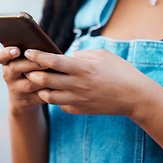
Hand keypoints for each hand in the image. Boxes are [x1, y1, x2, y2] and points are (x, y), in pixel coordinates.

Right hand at [0, 47, 48, 114]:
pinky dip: (50, 90)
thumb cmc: (29, 70)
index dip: (6, 53)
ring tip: (54, 72)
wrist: (24, 97)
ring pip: (30, 83)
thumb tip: (46, 47)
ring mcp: (17, 89)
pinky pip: (40, 95)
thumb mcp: (25, 61)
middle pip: (15, 68)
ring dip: (43, 78)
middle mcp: (9, 75)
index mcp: (7, 62)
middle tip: (44, 62)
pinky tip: (58, 85)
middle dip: (31, 64)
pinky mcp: (28, 101)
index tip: (16, 51)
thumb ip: (32, 53)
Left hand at [24, 49, 149, 116]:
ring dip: (40, 89)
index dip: (37, 56)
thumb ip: (82, 55)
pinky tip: (57, 92)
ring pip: (48, 97)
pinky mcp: (80, 110)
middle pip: (45, 80)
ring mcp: (78, 99)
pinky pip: (61, 105)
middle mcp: (77, 85)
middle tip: (27, 68)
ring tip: (39, 82)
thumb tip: (67, 57)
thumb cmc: (121, 72)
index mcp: (83, 68)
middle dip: (32, 73)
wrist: (135, 97)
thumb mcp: (103, 55)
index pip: (53, 61)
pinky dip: (55, 99)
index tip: (28, 52)